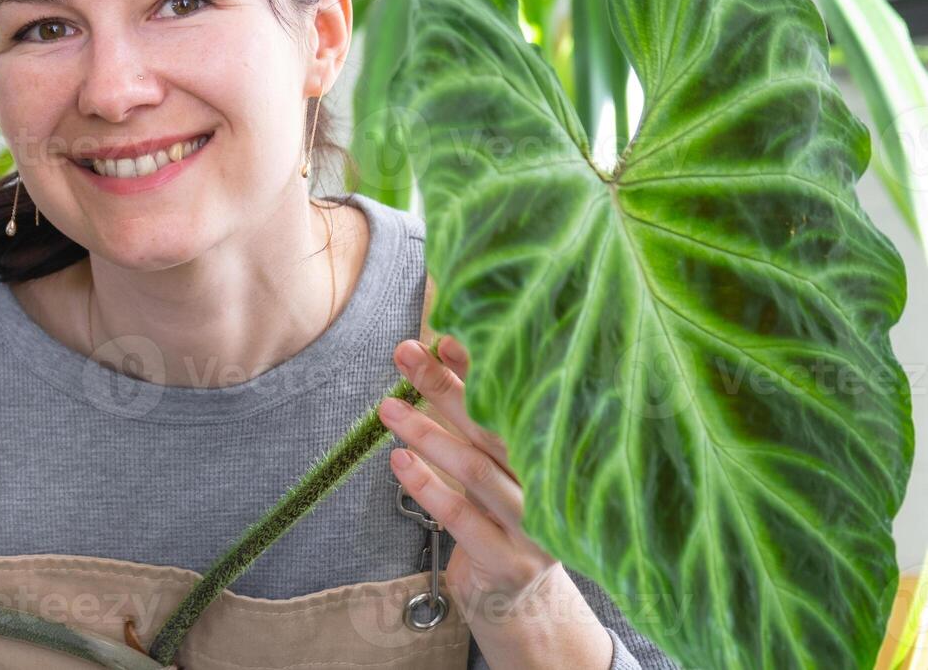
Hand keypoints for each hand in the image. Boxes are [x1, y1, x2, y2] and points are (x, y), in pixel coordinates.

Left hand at [378, 334, 557, 619]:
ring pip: (476, 469)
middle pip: (494, 427)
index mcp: (553, 452)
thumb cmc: (499, 520)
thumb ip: (475, 418)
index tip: (443, 336)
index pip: (517, 400)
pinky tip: (399, 462)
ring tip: (388, 409)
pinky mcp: (510, 562)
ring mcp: (535, 527)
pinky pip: (462, 516)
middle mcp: (552, 484)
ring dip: (428, 434)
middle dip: (445, 387)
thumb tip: (439, 349)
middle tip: (405, 355)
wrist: (521, 605)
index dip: (479, 366)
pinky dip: (427, 486)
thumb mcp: (493, 467)